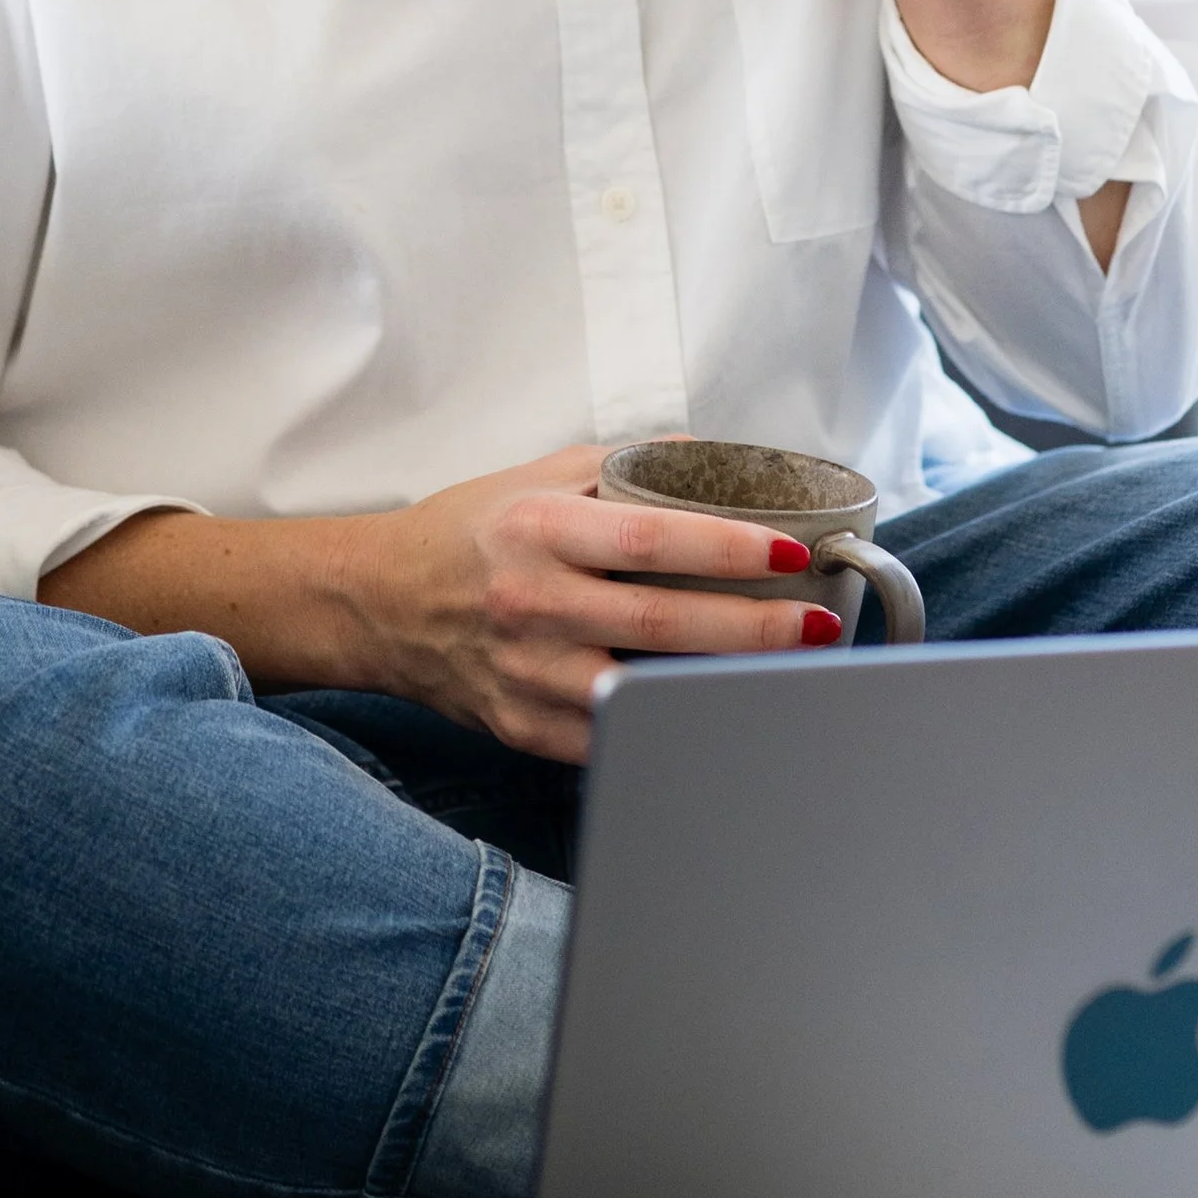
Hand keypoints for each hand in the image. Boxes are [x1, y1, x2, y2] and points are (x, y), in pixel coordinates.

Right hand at [359, 443, 843, 764]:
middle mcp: (532, 605)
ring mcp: (527, 676)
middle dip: (756, 628)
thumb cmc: (465, 533)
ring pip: (646, 692)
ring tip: (788, 675)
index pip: (650, 540)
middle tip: (820, 624)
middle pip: (664, 624)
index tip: (792, 550)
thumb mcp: (535, 477)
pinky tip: (716, 714)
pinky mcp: (524, 729)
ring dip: (723, 686)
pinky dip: (669, 727)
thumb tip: (714, 458)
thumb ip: (623, 468)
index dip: (729, 546)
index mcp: (538, 531)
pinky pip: (613, 739)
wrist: (377, 603)